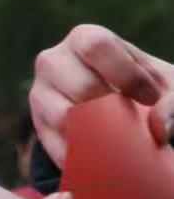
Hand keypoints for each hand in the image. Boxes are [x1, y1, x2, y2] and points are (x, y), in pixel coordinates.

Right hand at [31, 24, 173, 166]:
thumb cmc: (145, 88)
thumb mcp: (166, 87)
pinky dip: (84, 156)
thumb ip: (173, 101)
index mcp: (84, 39)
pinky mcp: (38, 126)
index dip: (126, 73)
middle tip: (135, 122)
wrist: (117, 108)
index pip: (96, 46)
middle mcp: (52, 61)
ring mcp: (39, 94)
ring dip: (97, 133)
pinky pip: (57, 146)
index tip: (150, 98)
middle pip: (81, 86)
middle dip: (114, 109)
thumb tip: (157, 127)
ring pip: (63, 117)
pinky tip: (105, 158)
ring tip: (119, 140)